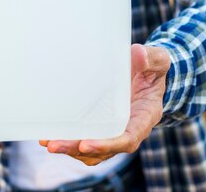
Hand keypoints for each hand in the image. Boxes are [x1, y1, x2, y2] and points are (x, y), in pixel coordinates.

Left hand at [39, 44, 169, 165]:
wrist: (148, 72)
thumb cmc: (153, 68)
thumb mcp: (157, 60)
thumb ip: (150, 58)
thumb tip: (137, 54)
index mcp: (144, 117)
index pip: (127, 139)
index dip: (107, 145)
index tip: (86, 144)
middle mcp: (129, 129)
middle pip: (104, 150)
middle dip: (78, 149)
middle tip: (55, 145)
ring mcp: (114, 130)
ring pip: (92, 150)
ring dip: (70, 149)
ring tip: (48, 142)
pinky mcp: (102, 126)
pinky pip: (85, 140)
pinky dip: (69, 140)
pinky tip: (49, 135)